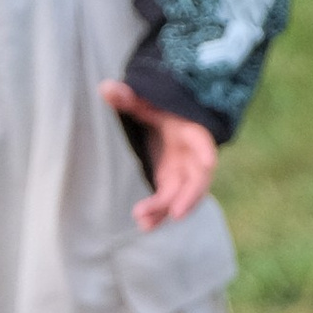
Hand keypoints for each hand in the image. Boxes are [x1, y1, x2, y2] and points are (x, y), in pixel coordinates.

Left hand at [99, 83, 219, 227]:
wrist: (164, 119)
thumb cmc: (157, 107)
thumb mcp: (144, 100)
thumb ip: (127, 98)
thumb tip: (105, 88)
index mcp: (189, 129)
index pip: (201, 140)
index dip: (205, 150)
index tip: (208, 162)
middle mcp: (191, 154)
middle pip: (196, 178)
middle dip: (187, 196)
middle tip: (173, 213)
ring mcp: (182, 170)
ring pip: (181, 195)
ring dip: (166, 210)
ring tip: (145, 223)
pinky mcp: (171, 182)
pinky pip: (169, 201)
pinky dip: (159, 213)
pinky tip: (144, 225)